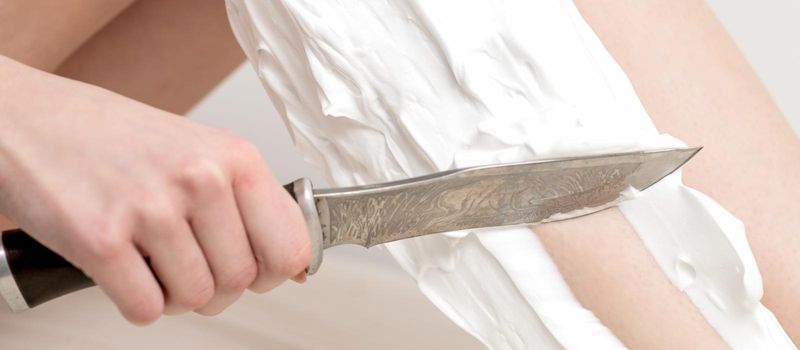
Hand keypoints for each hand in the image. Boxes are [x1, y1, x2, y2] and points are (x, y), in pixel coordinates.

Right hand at [0, 56, 309, 323]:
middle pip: (242, 279)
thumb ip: (247, 202)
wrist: (27, 119)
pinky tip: (125, 271)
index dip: (277, 271)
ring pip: (197, 298)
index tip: (262, 273)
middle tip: (190, 266)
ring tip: (153, 262)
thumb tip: (295, 265)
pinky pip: (146, 308)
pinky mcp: (101, 240)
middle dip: (217, 287)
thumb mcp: (199, 150)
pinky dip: (138, 302)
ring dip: (175, 295)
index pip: (290, 244)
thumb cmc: (112, 137)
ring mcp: (151, 209)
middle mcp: (199, 179)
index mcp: (233, 156)